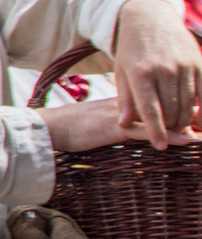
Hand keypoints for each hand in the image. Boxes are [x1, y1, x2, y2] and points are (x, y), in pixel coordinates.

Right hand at [37, 97, 198, 153]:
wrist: (51, 127)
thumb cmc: (75, 125)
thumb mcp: (104, 120)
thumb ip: (125, 120)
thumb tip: (143, 124)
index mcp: (127, 99)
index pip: (161, 98)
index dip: (185, 105)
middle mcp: (129, 103)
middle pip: (167, 105)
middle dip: (193, 114)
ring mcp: (123, 115)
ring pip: (162, 117)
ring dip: (188, 124)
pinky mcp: (115, 127)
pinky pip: (146, 130)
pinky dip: (169, 135)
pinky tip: (188, 140)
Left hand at [111, 0, 201, 148]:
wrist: (149, 19)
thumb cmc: (132, 51)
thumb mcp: (122, 72)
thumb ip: (125, 100)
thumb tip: (125, 125)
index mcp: (140, 73)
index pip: (150, 109)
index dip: (156, 131)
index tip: (160, 147)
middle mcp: (163, 70)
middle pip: (172, 111)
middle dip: (171, 127)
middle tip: (170, 136)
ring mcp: (183, 66)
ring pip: (189, 105)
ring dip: (186, 121)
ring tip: (181, 129)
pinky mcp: (198, 63)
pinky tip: (199, 119)